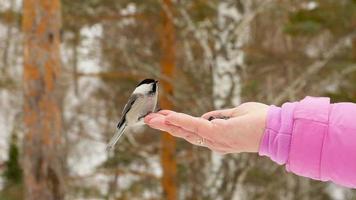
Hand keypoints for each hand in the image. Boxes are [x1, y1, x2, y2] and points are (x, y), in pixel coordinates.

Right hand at [144, 102, 268, 153]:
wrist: (278, 128)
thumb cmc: (262, 121)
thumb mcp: (238, 115)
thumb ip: (222, 115)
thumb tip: (209, 117)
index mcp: (219, 139)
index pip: (194, 133)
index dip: (179, 126)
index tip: (165, 118)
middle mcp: (214, 143)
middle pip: (185, 134)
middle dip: (167, 127)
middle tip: (149, 120)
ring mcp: (215, 140)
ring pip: (186, 131)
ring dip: (167, 124)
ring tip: (150, 119)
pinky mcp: (217, 133)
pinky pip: (193, 125)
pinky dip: (179, 120)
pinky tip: (166, 116)